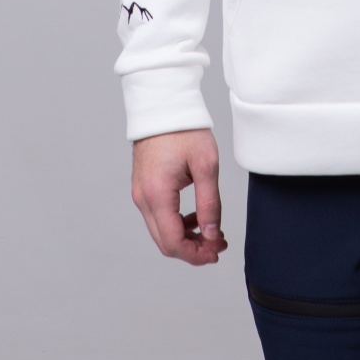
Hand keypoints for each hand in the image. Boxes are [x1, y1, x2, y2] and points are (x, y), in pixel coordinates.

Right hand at [131, 128, 227, 265]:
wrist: (163, 105)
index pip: (173, 242)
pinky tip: (197, 217)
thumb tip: (211, 234)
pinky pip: (158, 216)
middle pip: (165, 242)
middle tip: (219, 244)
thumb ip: (209, 203)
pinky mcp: (143, 188)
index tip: (217, 251)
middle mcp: (143, 199)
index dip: (196, 254)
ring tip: (212, 232)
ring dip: (186, 237)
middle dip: (193, 249)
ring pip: (161, 231)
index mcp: (157, 194)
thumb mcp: (206, 165)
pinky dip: (177, 223)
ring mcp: (140, 194)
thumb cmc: (185, 130)